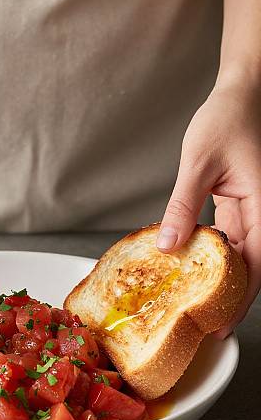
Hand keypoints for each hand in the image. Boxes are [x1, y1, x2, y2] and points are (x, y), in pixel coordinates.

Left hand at [157, 79, 260, 336]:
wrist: (238, 96)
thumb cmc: (225, 121)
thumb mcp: (198, 164)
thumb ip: (183, 206)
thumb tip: (168, 245)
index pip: (257, 262)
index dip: (241, 297)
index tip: (223, 323)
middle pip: (250, 264)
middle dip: (229, 295)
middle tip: (205, 323)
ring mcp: (252, 209)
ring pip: (239, 253)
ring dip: (219, 276)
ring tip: (195, 300)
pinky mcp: (239, 204)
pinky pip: (228, 236)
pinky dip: (211, 252)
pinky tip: (191, 263)